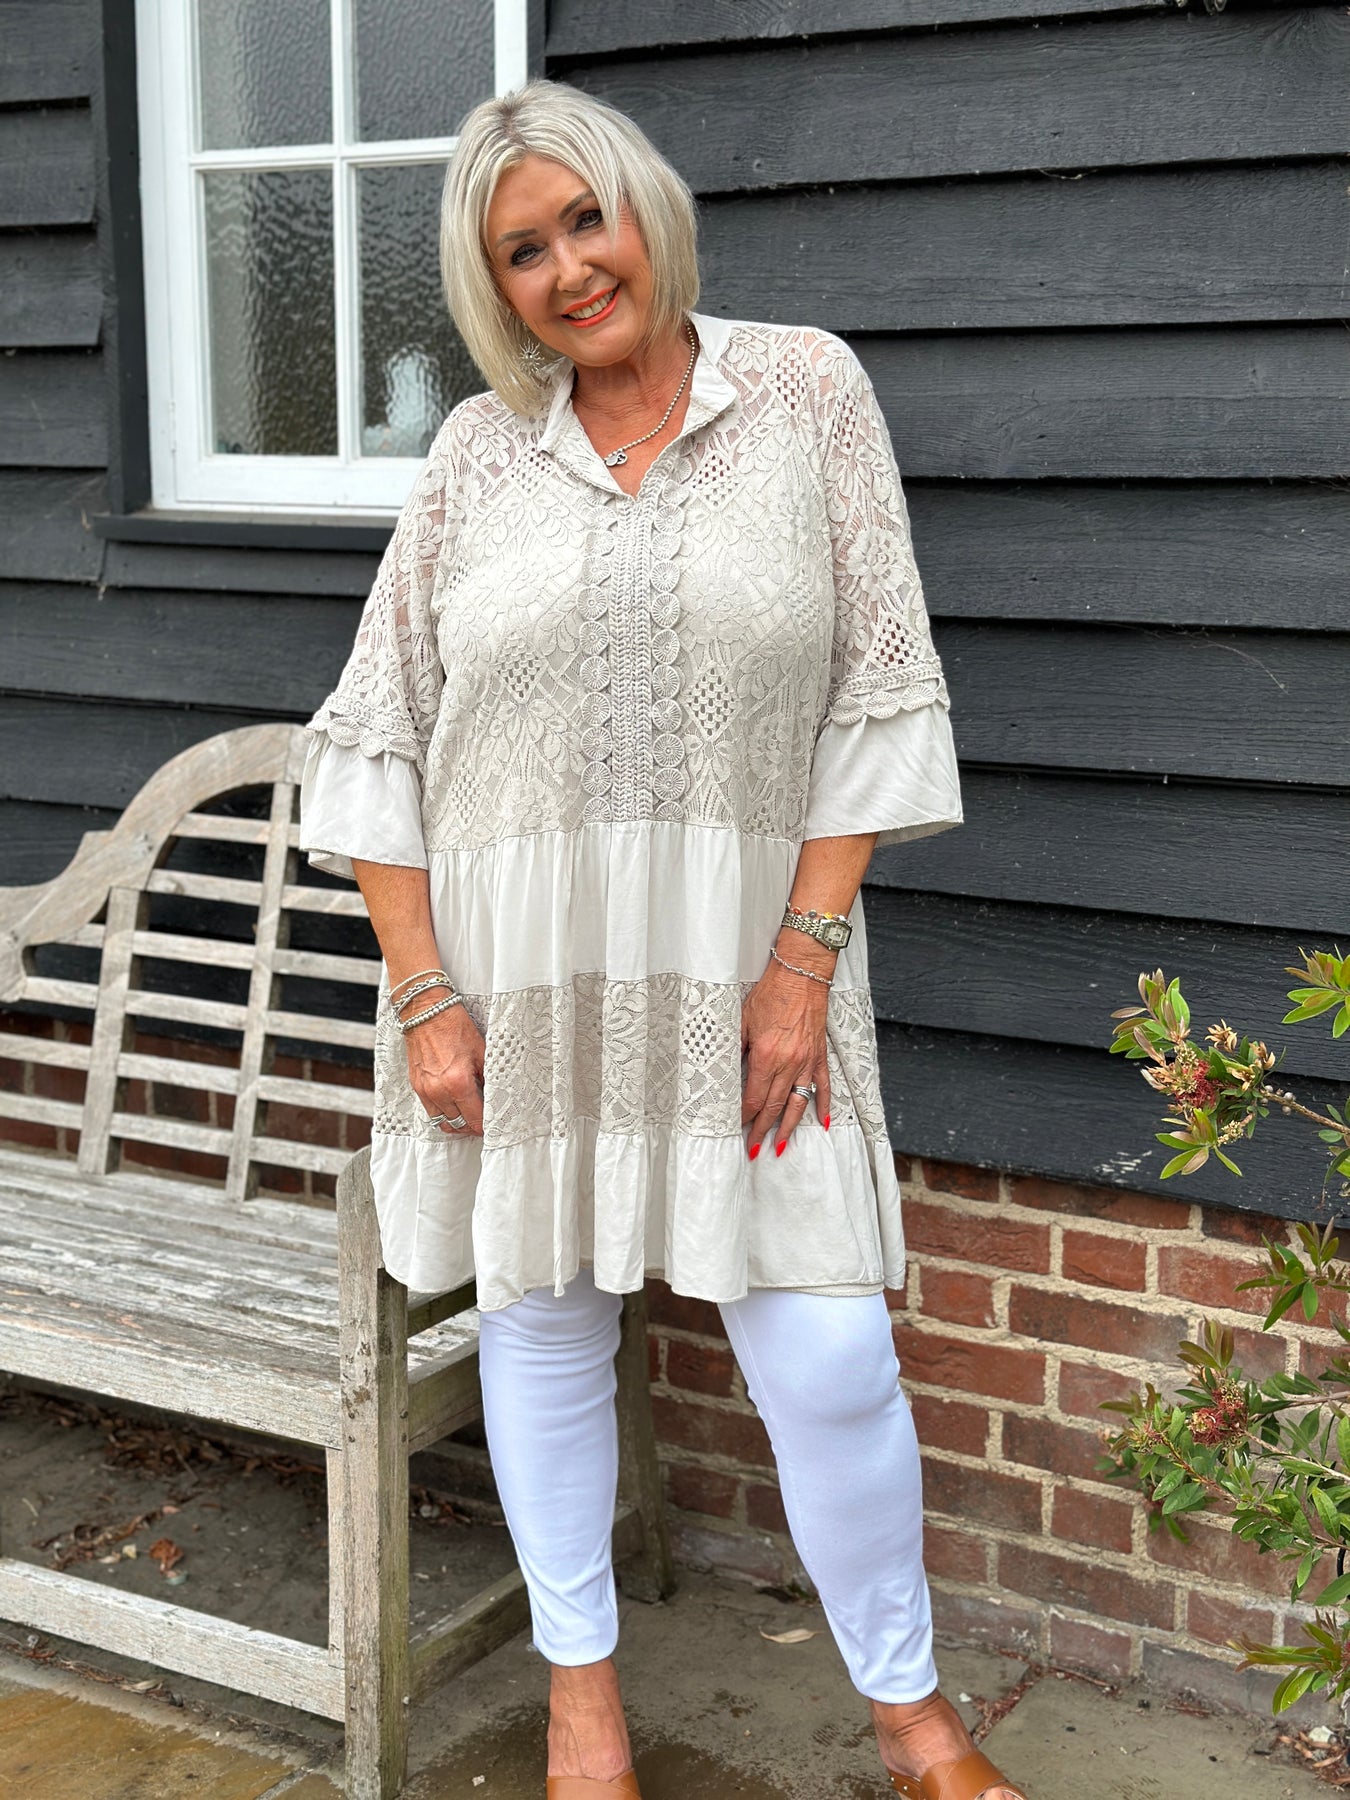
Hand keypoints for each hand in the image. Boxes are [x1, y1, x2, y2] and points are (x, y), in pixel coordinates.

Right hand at [404, 1002, 485, 1135]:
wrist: (426, 1012)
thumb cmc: (454, 1026)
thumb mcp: (481, 1051)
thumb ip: (488, 1078)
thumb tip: (494, 1097)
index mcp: (458, 1083)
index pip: (475, 1119)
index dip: (486, 1126)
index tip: (494, 1124)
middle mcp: (439, 1091)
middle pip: (459, 1125)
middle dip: (473, 1126)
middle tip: (484, 1121)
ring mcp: (425, 1090)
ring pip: (443, 1123)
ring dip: (457, 1123)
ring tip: (469, 1116)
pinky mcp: (416, 1086)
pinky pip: (430, 1112)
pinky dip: (443, 1114)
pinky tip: (454, 1105)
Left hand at [740, 939, 832, 1158]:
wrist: (801, 974)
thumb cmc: (771, 992)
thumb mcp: (742, 1019)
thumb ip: (736, 1048)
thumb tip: (728, 1073)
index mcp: (766, 1055)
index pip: (753, 1097)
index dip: (744, 1116)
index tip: (738, 1128)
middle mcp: (788, 1063)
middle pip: (773, 1106)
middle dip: (762, 1130)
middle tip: (754, 1150)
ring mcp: (807, 1061)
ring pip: (798, 1102)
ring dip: (788, 1127)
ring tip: (780, 1146)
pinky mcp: (819, 1054)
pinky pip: (823, 1085)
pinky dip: (824, 1105)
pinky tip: (823, 1122)